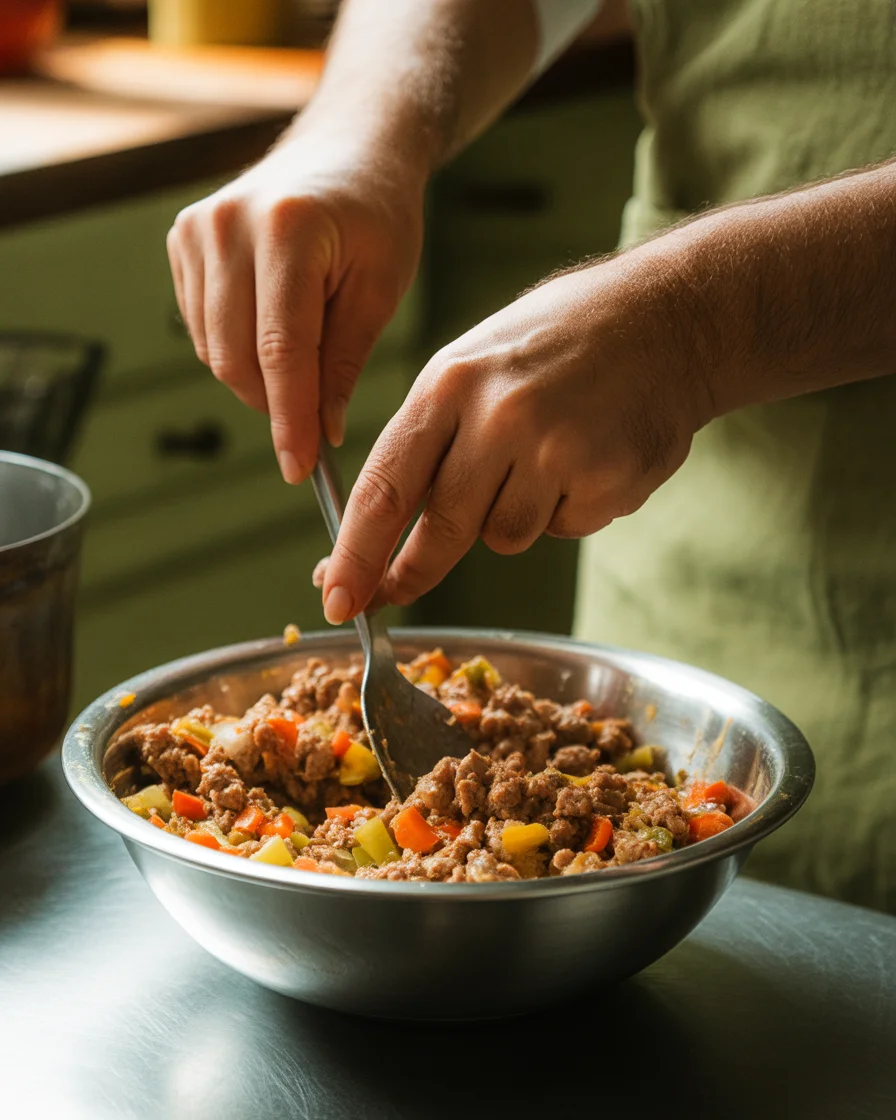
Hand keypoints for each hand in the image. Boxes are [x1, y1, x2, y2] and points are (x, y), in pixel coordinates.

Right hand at [166, 132, 424, 482]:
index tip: (300, 469)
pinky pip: (201, 328)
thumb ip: (344, 363)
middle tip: (313, 425)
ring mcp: (196, 229)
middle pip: (236, 357)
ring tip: (305, 364)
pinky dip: (236, 350)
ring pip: (214, 350)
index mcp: (288, 230)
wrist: (347, 149)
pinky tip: (273, 332)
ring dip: (256, 380)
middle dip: (274, 405)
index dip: (289, 419)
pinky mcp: (182, 240)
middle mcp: (228, 225)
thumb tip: (319, 434)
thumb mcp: (380, 289)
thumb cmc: (377, 217)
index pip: (281, 350)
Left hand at [320, 256, 714, 622]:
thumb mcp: (473, 363)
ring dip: (512, 517)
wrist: (669, 317)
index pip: (385, 486)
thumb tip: (380, 527)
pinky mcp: (605, 481)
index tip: (336, 595)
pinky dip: (567, 508)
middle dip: (409, 572)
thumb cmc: (558, 341)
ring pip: (503, 537)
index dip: (355, 554)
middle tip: (390, 595)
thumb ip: (428, 439)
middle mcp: (499, 417)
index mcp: (450, 383)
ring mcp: (556, 451)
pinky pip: (562, 528)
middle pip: (439, 530)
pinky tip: (587, 457)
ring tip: (545, 455)